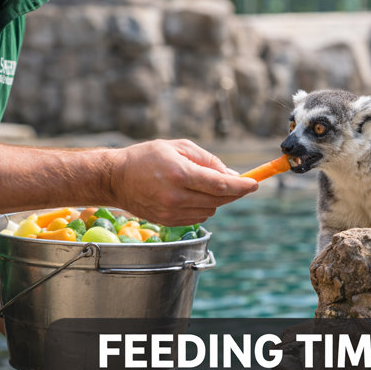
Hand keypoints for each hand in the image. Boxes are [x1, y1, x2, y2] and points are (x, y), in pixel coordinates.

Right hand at [110, 139, 257, 225]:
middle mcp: (177, 196)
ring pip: (210, 210)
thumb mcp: (179, 147)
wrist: (116, 178)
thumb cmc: (146, 157)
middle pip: (219, 200)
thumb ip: (207, 160)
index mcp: (181, 174)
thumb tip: (231, 174)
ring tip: (205, 184)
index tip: (255, 184)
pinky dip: (203, 207)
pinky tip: (193, 195)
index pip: (221, 185)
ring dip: (217, 199)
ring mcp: (172, 212)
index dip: (241, 186)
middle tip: (240, 183)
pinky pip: (198, 218)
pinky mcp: (168, 222)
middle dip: (234, 192)